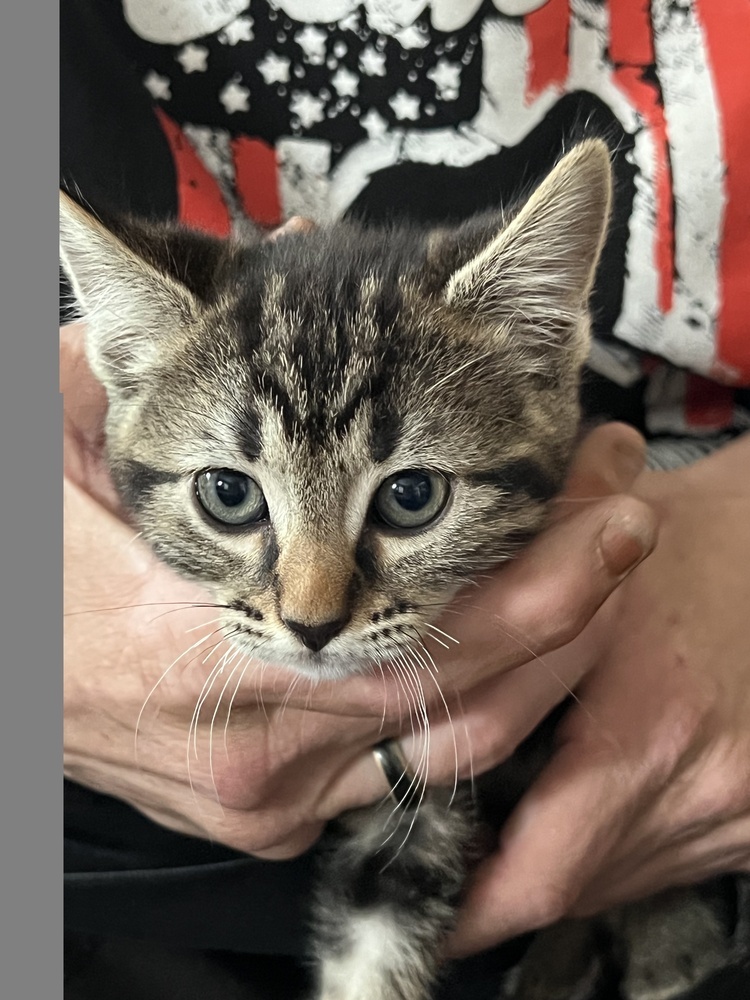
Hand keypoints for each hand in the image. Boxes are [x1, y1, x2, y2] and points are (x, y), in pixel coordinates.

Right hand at [63, 321, 655, 859]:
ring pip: (448, 741)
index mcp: (194, 649)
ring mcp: (268, 799)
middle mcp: (246, 748)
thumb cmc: (43, 570)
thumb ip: (146, 354)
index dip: (529, 572)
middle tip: (621, 514)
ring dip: (535, 650)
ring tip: (593, 558)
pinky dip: (470, 696)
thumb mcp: (73, 451)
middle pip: (457, 692)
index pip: (409, 631)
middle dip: (558, 600)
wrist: (13, 688)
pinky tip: (513, 626)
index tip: (599, 494)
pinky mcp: (278, 817)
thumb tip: (255, 247)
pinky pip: (403, 766)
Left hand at [448, 433, 749, 954]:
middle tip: (443, 865)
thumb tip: (395, 701)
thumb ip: (493, 642)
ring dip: (557, 863)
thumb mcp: (571, 569)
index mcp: (647, 720)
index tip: (417, 901)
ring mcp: (738, 805)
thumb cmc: (671, 539)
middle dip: (497, 892)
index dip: (468, 906)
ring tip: (508, 822)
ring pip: (617, 881)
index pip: (540, 868)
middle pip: (573, 887)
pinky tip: (586, 802)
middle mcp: (702, 779)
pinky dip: (614, 846)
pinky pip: (666, 862)